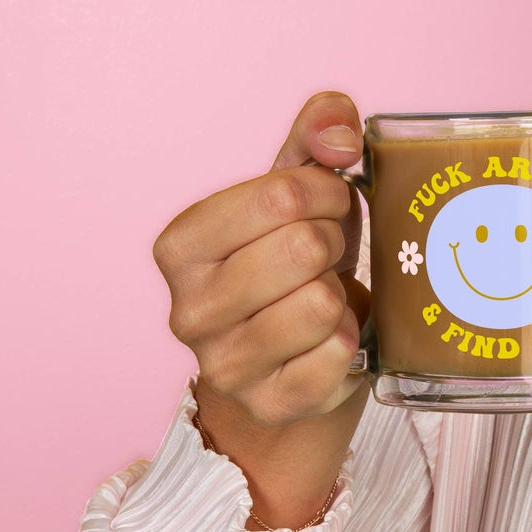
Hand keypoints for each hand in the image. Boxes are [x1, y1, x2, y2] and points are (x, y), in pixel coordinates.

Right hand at [154, 91, 368, 429]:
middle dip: (334, 242)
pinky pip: (339, 354)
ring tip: (324, 295)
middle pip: (303, 247)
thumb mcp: (296, 191)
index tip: (326, 206)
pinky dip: (351, 340)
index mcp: (180, 247)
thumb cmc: (293, 260)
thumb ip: (314, 136)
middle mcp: (187, 310)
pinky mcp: (269, 405)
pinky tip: (332, 339)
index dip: (324, 192)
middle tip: (326, 256)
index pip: (280, 195)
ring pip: (321, 303)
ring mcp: (224, 366)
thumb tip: (340, 126)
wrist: (294, 357)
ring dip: (340, 292)